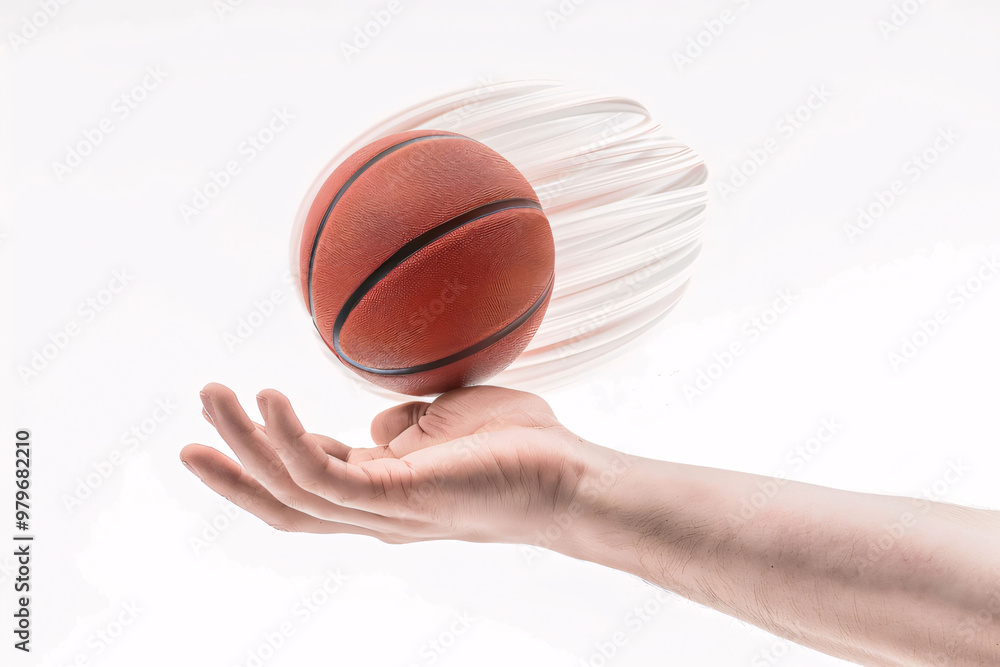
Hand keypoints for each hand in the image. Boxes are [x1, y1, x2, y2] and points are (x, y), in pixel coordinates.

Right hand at [180, 383, 594, 545]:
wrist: (571, 476)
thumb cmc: (519, 447)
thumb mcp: (445, 423)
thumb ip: (405, 426)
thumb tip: (381, 422)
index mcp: (382, 491)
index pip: (306, 483)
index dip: (260, 460)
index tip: (225, 424)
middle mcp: (374, 511)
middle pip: (282, 501)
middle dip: (230, 468)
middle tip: (190, 426)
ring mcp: (385, 511)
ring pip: (290, 490)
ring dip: (243, 445)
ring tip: (213, 395)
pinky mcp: (402, 499)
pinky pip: (327, 477)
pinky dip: (289, 440)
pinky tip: (269, 399)